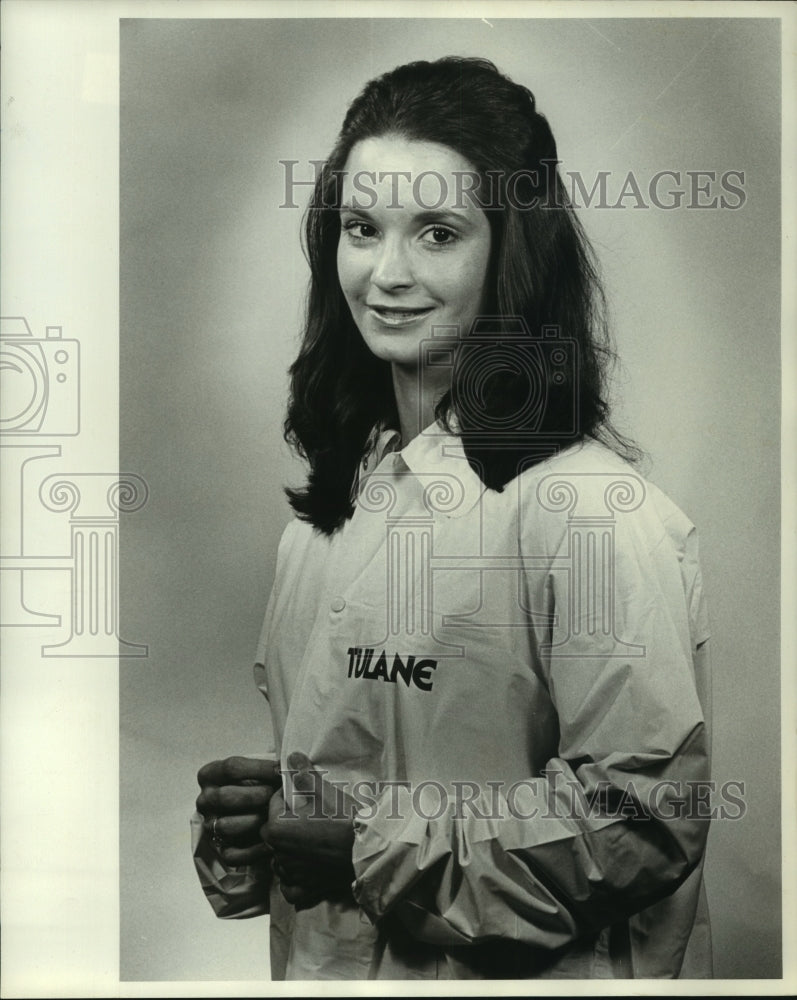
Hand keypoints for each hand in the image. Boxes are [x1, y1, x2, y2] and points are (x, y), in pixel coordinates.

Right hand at [196, 756, 280, 866]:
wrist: (260, 811)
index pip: (232, 768)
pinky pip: (232, 854)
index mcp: (211, 775)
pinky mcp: (219, 850)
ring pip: (225, 827)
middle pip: (225, 797)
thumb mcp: (262, 770)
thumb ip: (274, 766)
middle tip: (275, 796)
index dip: (260, 769)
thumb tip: (295, 760)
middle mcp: (205, 800)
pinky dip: (254, 851)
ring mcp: (210, 826)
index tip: (282, 771)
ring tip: (274, 818)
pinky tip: (273, 843)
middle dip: (255, 796)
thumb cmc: (261, 784)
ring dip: (254, 822)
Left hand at [261, 753, 355, 909]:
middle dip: (284, 823)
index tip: (302, 794)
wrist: (369, 847)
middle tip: (306, 815)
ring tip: (308, 840)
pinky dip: (294, 881)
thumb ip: (304, 774)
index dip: (286, 796)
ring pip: (280, 861)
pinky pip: (291, 887)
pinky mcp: (307, 889)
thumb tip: (291, 757)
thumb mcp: (323, 790)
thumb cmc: (344, 817)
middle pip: (273, 833)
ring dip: (287, 852)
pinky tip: (306, 869)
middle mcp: (279, 854)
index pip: (272, 805)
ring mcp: (293, 874)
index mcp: (277, 828)